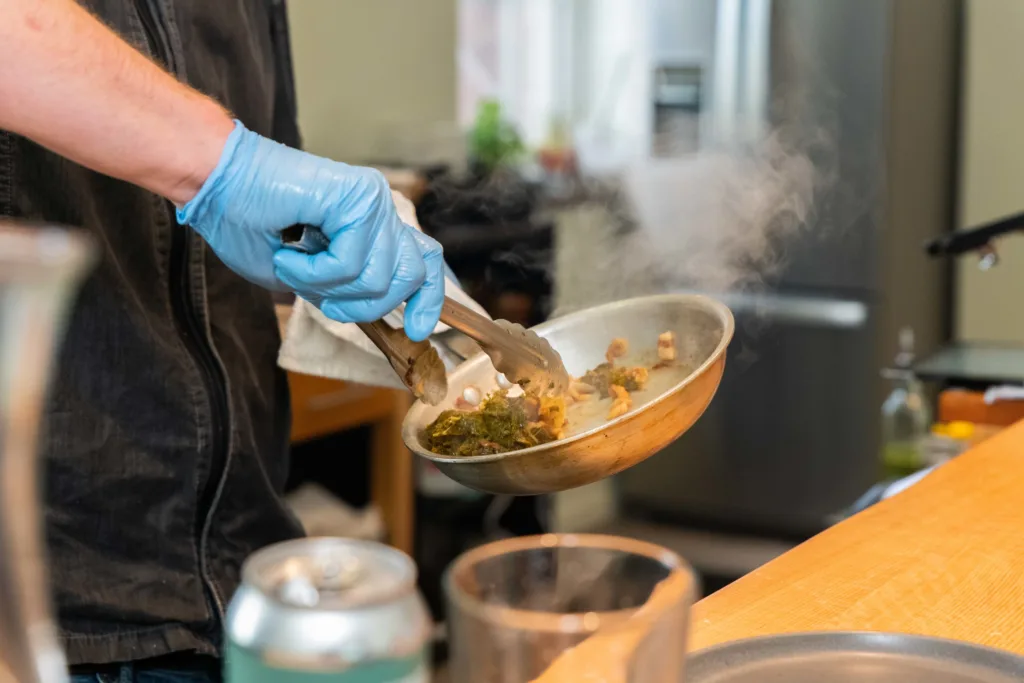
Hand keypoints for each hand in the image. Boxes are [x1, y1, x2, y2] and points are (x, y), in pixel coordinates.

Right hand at [176, 121, 443, 340]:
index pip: (425, 262)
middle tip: (322, 296)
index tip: (416, 331)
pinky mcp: (358, 195)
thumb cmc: (248, 224)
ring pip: (379, 278)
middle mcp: (379, 209)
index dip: (429, 299)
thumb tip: (379, 311)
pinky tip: (288, 252)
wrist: (215, 185)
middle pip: (410, 277)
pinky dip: (312, 272)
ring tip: (293, 264)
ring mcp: (372, 199)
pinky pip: (351, 262)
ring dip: (328, 287)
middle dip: (365, 304)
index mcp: (372, 226)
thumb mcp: (307, 276)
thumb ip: (347, 289)